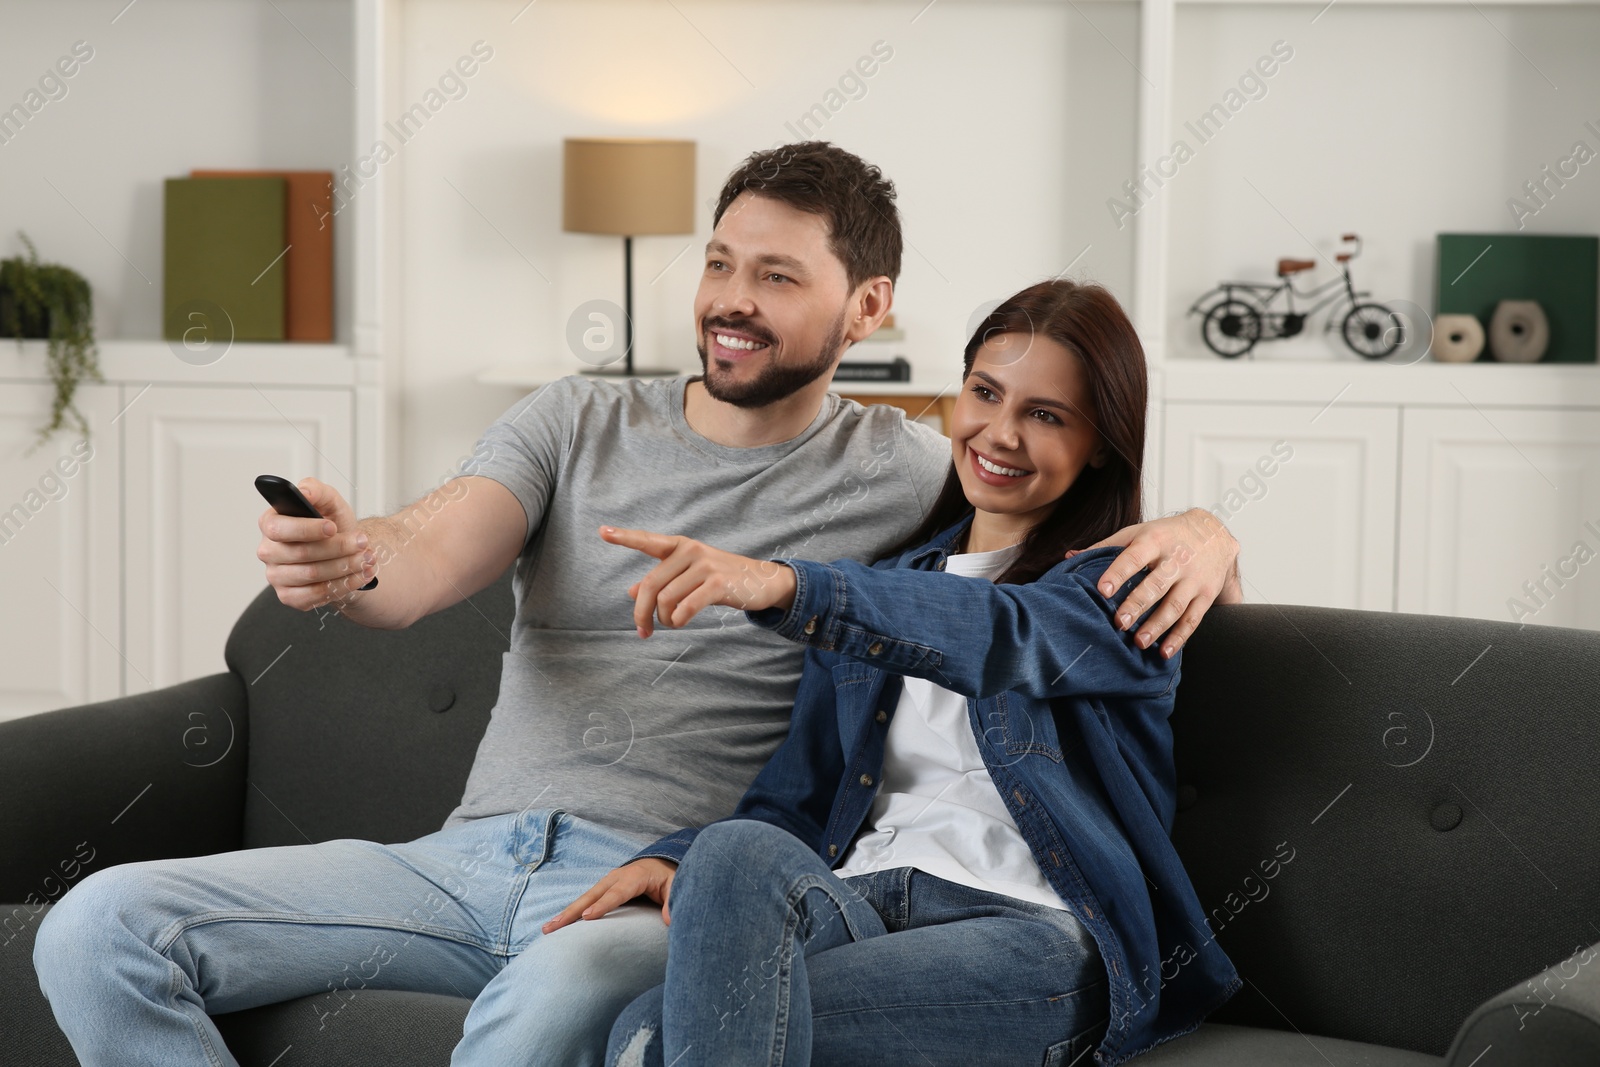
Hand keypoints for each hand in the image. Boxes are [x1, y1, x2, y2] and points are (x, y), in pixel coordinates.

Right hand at [257, 477, 374, 610]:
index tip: (333, 527)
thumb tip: (304, 491)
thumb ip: (316, 490)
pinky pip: (315, 595)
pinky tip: (359, 575)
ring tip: (366, 558)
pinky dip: (343, 585)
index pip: (278, 528)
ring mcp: (276, 576)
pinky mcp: (288, 596)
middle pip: (301, 553)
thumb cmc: (332, 525)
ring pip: (312, 575)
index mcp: (270, 523)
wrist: (345, 552)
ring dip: (345, 566)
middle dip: (338, 548)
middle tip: (362, 543)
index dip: (306, 529)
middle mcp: (268, 551)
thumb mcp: (329, 502)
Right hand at [542, 858, 677, 932]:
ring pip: (584, 898)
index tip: (587, 917)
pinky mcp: (602, 889)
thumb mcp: (676, 885)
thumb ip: (673, 900)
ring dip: (566, 913)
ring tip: (548, 928)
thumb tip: (669, 919)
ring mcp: (607, 882)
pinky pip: (586, 901)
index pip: (618, 892)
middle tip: (555, 926)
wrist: (661, 864)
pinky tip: (558, 924)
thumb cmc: (668, 877)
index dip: (603, 905)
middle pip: (593, 895)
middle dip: (574, 911)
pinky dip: (571, 912)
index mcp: (636, 876)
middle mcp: (617, 877)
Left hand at [600, 526, 797, 636]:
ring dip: (663, 619)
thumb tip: (630, 592)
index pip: (648, 540)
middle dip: (641, 613)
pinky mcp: (718, 584)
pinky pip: (685, 607)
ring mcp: (705, 566)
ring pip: (666, 599)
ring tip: (671, 623)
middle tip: (642, 631)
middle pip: (650, 585)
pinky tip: (680, 622)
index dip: (624, 537)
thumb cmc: (721, 578)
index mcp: (680, 546)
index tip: (602, 531)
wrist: (762, 581)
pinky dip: (678, 620)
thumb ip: (661, 581)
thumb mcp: (689, 575)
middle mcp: (690, 551)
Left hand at [1081, 508, 1239, 658]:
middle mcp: (1176, 559)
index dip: (1118, 574)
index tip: (1103, 591)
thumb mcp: (1137, 532)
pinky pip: (1193, 619)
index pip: (1133, 557)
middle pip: (1156, 585)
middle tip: (1120, 623)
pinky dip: (1180, 637)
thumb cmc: (1165, 535)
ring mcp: (1193, 578)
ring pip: (1175, 605)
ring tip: (1139, 643)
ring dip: (1157, 626)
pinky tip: (1165, 652)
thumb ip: (1106, 546)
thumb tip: (1069, 556)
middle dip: (1138, 605)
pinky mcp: (1206, 595)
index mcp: (1154, 541)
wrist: (1214, 533)